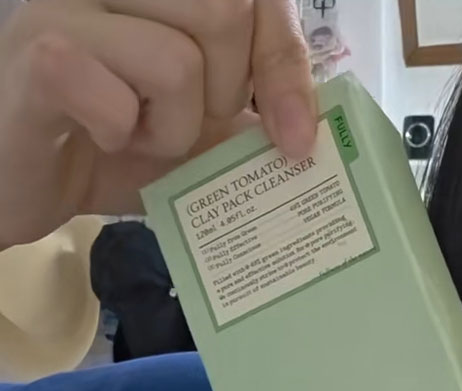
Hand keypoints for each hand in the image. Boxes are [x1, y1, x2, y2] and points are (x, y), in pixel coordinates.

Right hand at [0, 0, 314, 246]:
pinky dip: (123, 139)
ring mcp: (69, 6)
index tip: (295, 136)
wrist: (16, 181)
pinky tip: (96, 139)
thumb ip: (244, 109)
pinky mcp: (43, 57)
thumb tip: (310, 122)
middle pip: (225, 10)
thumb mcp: (190, 126)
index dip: (284, 60)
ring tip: (136, 136)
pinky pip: (122, 100)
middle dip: (225, 95)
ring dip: (173, 128)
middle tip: (185, 127)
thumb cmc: (101, 146)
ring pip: (179, 60)